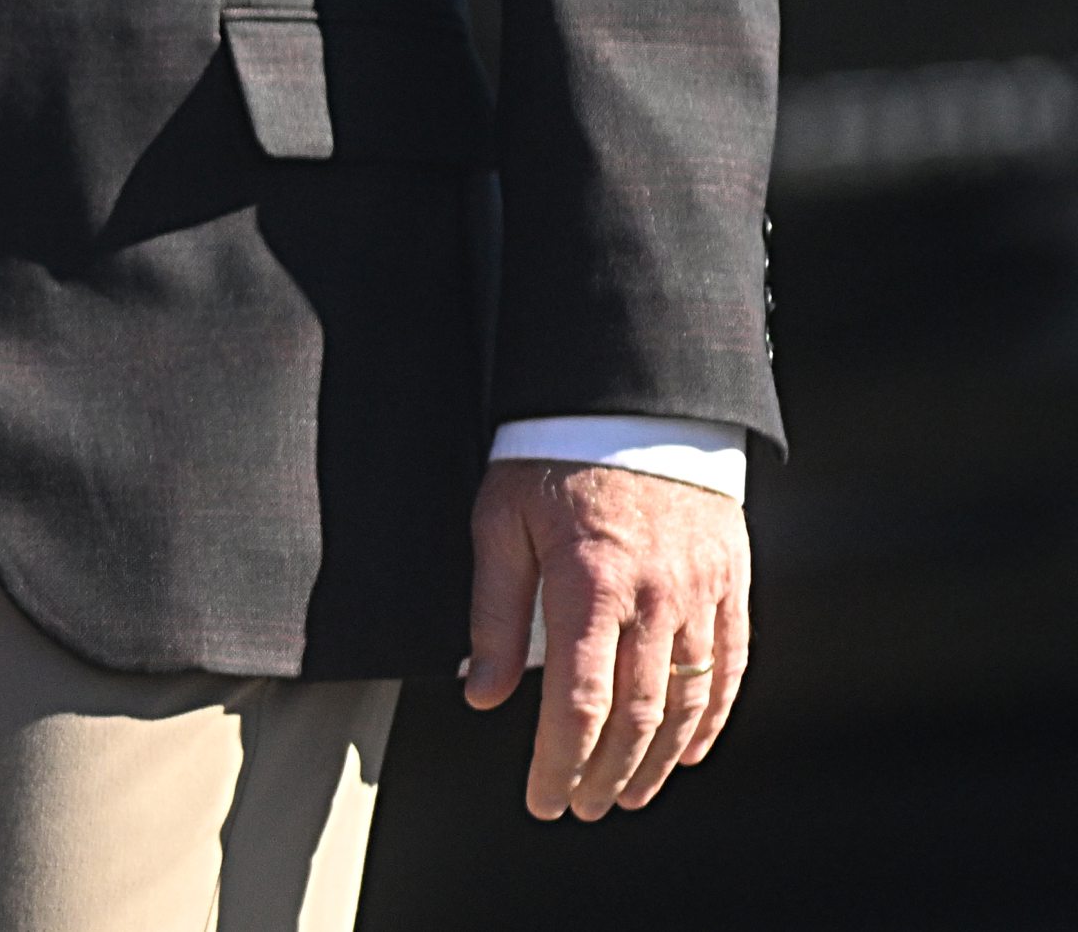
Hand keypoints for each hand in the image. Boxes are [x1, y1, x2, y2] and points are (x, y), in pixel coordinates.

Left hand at [464, 456, 752, 819]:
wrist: (630, 403)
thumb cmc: (552, 459)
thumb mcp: (499, 523)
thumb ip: (494, 613)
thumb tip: (482, 691)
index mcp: (589, 585)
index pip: (576, 703)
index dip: (559, 762)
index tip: (542, 797)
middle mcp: (654, 598)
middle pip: (636, 716)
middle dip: (606, 774)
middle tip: (581, 807)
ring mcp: (701, 594)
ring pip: (687, 703)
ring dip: (657, 761)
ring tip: (628, 795)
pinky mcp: (729, 586)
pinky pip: (729, 669)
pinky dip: (711, 720)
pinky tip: (688, 752)